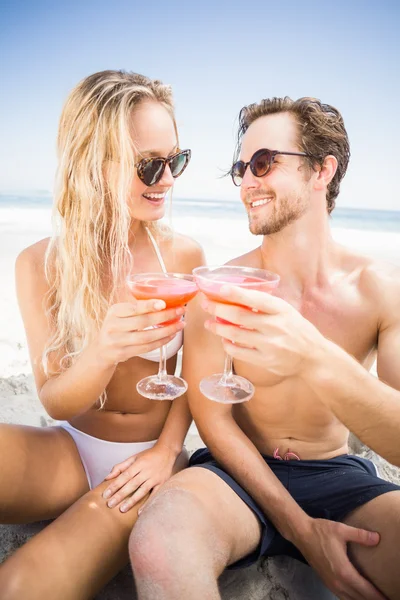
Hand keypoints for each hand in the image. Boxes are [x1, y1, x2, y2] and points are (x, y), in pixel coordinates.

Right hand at [95, 300, 185, 367]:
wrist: (101, 350)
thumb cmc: (116, 327)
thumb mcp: (120, 314)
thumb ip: (137, 308)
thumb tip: (165, 301)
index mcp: (114, 311)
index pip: (133, 308)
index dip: (149, 305)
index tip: (164, 303)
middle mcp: (113, 326)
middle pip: (142, 322)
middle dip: (164, 316)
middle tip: (180, 311)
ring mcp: (117, 341)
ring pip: (146, 337)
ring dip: (166, 331)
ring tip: (180, 325)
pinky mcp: (123, 354)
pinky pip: (146, 348)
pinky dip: (161, 342)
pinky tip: (171, 336)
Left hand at [102, 443, 178, 511]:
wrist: (167, 452)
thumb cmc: (148, 456)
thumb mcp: (134, 457)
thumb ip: (120, 467)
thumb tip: (107, 478)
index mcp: (139, 464)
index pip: (125, 476)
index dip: (115, 485)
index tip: (106, 494)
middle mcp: (147, 471)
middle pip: (132, 484)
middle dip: (120, 494)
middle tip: (110, 504)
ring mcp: (155, 478)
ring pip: (142, 490)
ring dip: (132, 500)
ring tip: (122, 509)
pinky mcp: (162, 483)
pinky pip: (154, 495)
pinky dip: (147, 504)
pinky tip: (139, 512)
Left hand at [202, 285, 326, 377]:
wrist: (313, 357)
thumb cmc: (297, 330)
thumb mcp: (287, 311)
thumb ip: (265, 305)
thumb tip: (236, 295)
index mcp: (281, 310)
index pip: (256, 299)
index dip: (236, 293)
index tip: (219, 288)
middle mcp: (276, 326)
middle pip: (240, 316)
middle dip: (218, 309)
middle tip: (205, 305)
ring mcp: (271, 345)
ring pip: (236, 334)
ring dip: (218, 328)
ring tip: (209, 323)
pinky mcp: (266, 361)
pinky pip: (240, 352)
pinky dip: (228, 345)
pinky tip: (223, 339)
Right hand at [295, 518, 385, 599]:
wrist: (301, 533)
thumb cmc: (321, 531)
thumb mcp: (342, 530)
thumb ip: (360, 535)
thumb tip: (377, 538)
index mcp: (344, 572)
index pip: (366, 590)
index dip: (377, 596)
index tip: (387, 598)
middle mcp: (337, 582)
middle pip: (359, 598)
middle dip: (371, 599)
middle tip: (383, 598)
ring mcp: (330, 583)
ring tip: (371, 598)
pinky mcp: (326, 581)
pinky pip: (341, 596)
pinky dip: (351, 598)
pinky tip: (356, 595)